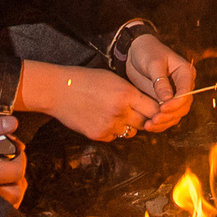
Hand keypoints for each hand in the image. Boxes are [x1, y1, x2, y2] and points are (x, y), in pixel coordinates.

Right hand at [0, 86, 28, 201]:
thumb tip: (12, 124)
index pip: (5, 172)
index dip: (19, 162)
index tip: (20, 152)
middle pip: (10, 193)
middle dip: (19, 174)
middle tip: (16, 160)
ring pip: (6, 205)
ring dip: (15, 188)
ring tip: (9, 172)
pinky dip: (5, 198)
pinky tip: (1, 184)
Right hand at [15, 60, 160, 140]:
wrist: (58, 90)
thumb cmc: (86, 80)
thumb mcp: (114, 80)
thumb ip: (131, 93)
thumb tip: (148, 106)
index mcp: (126, 94)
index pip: (155, 109)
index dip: (158, 110)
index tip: (157, 109)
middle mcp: (121, 111)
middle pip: (146, 123)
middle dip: (146, 119)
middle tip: (141, 113)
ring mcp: (109, 125)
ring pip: (131, 132)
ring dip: (129, 126)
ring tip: (117, 114)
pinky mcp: (98, 135)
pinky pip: (115, 136)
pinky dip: (113, 130)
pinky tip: (102, 118)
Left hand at [123, 35, 195, 130]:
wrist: (135, 53)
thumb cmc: (147, 52)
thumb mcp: (153, 63)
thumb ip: (160, 80)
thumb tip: (167, 98)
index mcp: (185, 72)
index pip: (186, 91)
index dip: (176, 103)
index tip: (163, 108)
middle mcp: (183, 86)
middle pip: (183, 106)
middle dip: (170, 115)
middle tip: (155, 120)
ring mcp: (174, 95)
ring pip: (176, 114)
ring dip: (164, 122)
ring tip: (149, 125)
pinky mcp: (164, 102)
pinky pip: (166, 116)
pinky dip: (159, 124)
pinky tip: (148, 126)